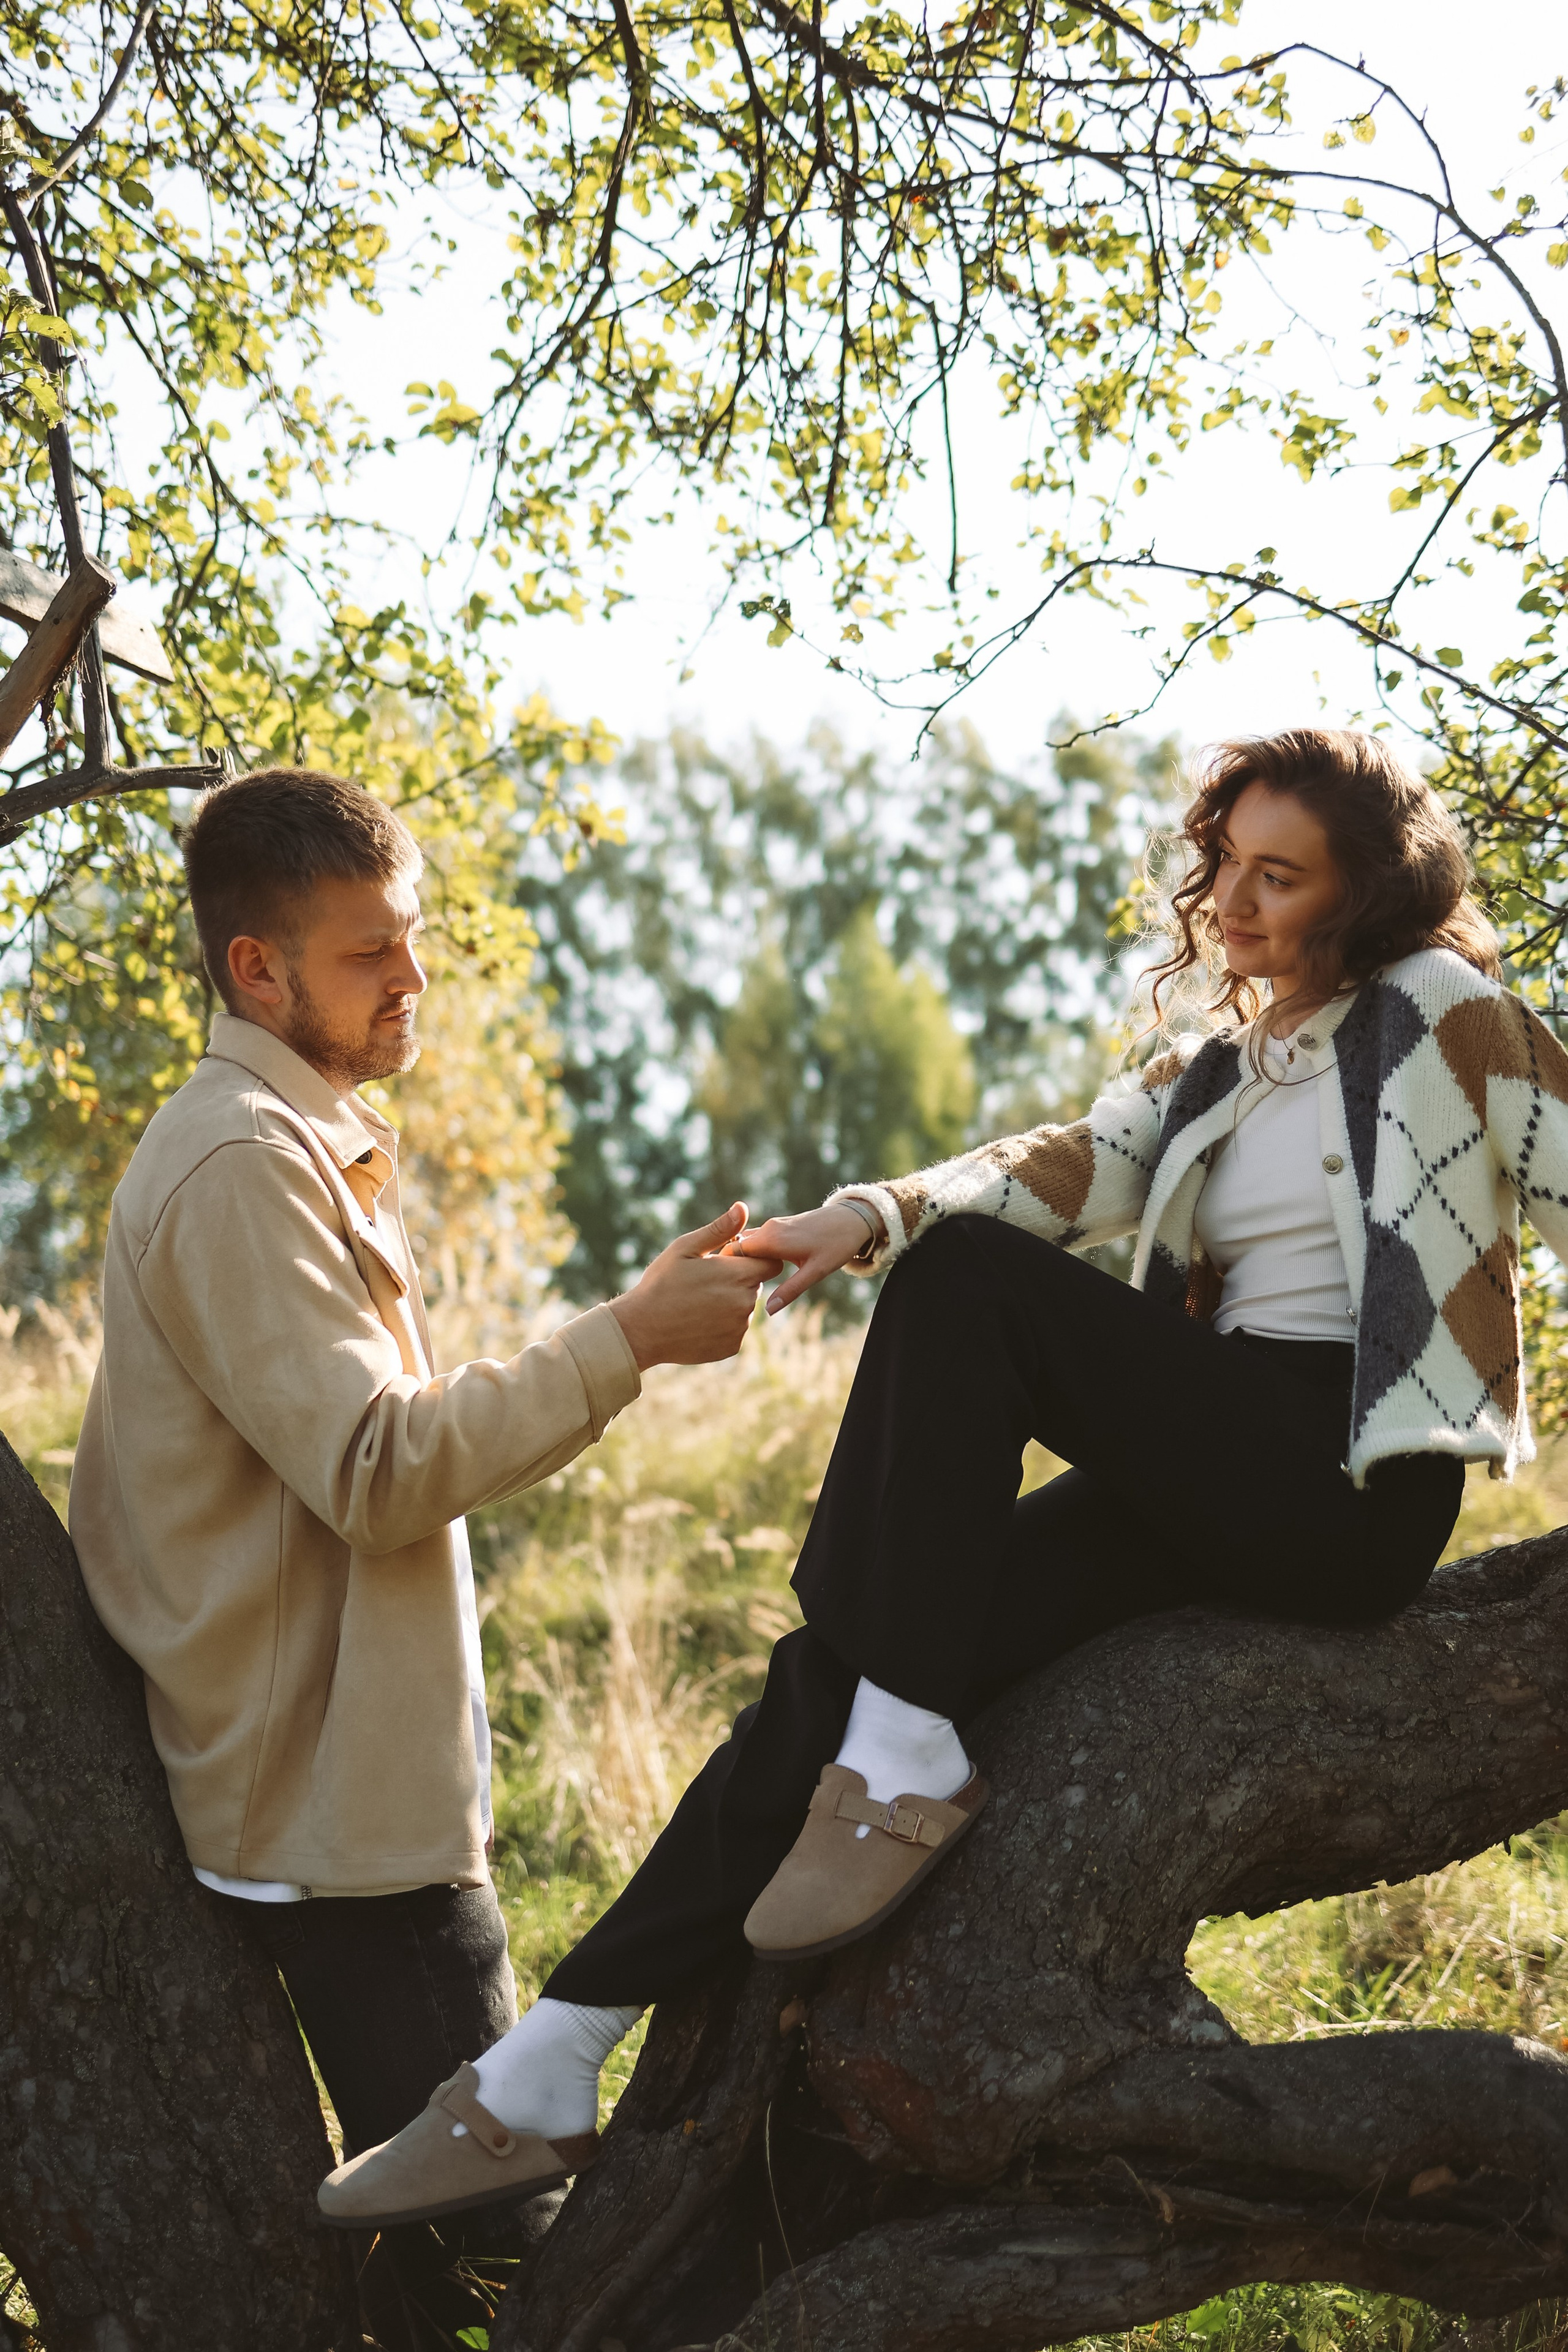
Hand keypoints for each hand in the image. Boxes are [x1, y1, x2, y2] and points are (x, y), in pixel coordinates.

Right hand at [610, 1204, 781, 1369]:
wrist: (642, 1330)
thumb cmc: (661, 1283)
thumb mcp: (685, 1249)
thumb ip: (719, 1230)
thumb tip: (743, 1208)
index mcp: (738, 1275)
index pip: (771, 1263)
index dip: (752, 1259)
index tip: (727, 1261)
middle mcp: (745, 1303)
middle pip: (756, 1284)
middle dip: (737, 1280)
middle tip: (704, 1282)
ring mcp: (740, 1327)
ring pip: (745, 1307)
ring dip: (730, 1302)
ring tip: (697, 1303)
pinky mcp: (732, 1346)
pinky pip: (735, 1329)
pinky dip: (722, 1324)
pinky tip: (697, 1321)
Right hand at [733, 1201, 884, 1313]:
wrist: (853, 1219)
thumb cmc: (836, 1245)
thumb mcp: (815, 1272)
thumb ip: (790, 1290)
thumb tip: (768, 1310)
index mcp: (772, 1239)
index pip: (734, 1251)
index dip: (727, 1269)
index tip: (723, 1287)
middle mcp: (769, 1229)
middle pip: (737, 1246)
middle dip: (731, 1266)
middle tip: (727, 1289)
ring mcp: (774, 1225)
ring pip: (747, 1242)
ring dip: (742, 1260)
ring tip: (739, 1283)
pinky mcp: (780, 1226)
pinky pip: (758, 1239)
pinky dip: (753, 1254)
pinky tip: (756, 1271)